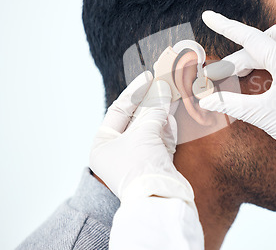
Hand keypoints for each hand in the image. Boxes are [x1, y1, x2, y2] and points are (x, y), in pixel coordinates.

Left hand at [89, 71, 193, 204]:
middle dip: (150, 101)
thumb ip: (154, 109)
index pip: (118, 111)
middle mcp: (116, 151)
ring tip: (171, 91)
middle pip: (135, 118)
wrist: (159, 198)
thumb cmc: (140, 167)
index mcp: (102, 145)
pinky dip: (166, 127)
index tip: (147, 77)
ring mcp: (136, 158)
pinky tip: (172, 113)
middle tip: (162, 82)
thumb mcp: (144, 132)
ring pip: (150, 128)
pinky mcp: (153, 163)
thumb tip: (163, 90)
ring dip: (161, 111)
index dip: (134, 92)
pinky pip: (159, 139)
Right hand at [200, 11, 275, 178]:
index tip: (208, 15)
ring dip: (268, 42)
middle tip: (232, 74)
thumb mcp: (260, 115)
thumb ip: (229, 103)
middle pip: (264, 40)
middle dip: (245, 55)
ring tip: (257, 61)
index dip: (225, 26)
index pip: (250, 39)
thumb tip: (203, 101)